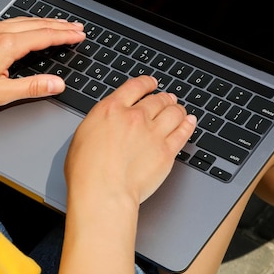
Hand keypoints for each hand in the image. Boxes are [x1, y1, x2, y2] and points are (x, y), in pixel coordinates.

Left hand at [0, 17, 85, 108]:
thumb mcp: (0, 93)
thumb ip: (32, 87)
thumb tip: (57, 84)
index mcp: (8, 45)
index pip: (45, 36)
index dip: (65, 35)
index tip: (80, 34)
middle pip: (37, 24)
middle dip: (59, 25)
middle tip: (76, 27)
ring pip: (23, 20)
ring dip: (43, 22)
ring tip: (57, 24)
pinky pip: (9, 21)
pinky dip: (26, 22)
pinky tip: (25, 26)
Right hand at [65, 75, 196, 206]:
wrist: (103, 191)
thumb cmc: (86, 170)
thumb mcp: (84, 133)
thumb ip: (101, 121)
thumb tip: (107, 122)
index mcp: (112, 109)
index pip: (135, 87)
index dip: (146, 83)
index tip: (151, 83)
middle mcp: (135, 117)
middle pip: (157, 100)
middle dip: (163, 98)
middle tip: (167, 98)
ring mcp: (153, 133)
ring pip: (173, 112)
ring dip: (177, 109)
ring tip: (179, 109)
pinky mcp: (166, 151)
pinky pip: (183, 132)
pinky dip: (188, 124)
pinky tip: (189, 122)